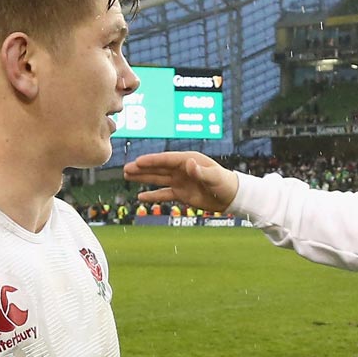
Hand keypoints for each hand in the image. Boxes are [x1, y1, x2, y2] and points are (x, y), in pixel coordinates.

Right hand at [123, 151, 238, 212]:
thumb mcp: (215, 177)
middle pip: (158, 168)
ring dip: (143, 178)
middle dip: (142, 168)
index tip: (138, 162)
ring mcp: (180, 181)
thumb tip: (190, 164)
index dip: (152, 161)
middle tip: (126, 168)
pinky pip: (164, 194)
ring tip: (127, 176)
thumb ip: (202, 171)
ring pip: (158, 179)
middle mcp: (181, 169)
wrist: (231, 196)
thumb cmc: (225, 183)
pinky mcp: (181, 193)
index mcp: (189, 160)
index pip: (167, 160)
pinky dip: (153, 195)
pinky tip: (140, 196)